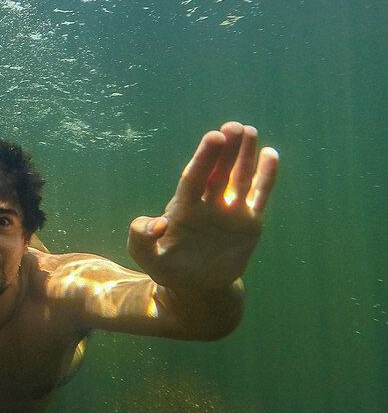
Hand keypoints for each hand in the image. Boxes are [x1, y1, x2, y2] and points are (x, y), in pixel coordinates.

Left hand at [127, 122, 278, 290]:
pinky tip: (270, 154)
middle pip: (218, 171)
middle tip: (233, 126)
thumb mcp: (145, 256)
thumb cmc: (166, 267)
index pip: (194, 178)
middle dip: (225, 150)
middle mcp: (207, 203)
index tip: (214, 137)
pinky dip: (266, 176)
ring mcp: (229, 211)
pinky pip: (259, 195)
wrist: (195, 285)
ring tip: (249, 130)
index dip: (204, 158)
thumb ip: (141, 238)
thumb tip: (159, 224)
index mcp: (183, 208)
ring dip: (245, 155)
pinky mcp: (249, 222)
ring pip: (239, 177)